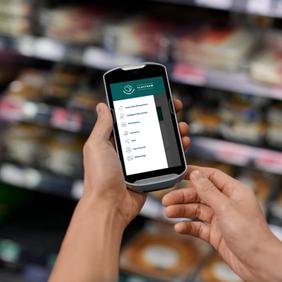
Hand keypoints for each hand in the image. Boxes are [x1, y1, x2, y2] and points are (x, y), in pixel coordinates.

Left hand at [82, 99, 189, 228]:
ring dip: (173, 132)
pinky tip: (183, 143)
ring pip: (161, 142)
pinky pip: (166, 159)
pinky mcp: (151, 173)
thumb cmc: (99, 177)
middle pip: (151, 127)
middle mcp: (130, 149)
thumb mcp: (96, 145)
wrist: (109, 206)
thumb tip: (102, 106)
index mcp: (116, 140)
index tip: (157, 96)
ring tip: (181, 126)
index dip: (146, 105)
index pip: (134, 117)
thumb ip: (102, 125)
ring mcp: (142, 161)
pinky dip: (176, 150)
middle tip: (175, 108)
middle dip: (164, 116)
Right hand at [163, 166, 281, 281]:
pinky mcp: (216, 233)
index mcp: (233, 191)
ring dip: (182, 211)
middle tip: (167, 199)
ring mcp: (220, 218)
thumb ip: (208, 190)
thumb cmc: (251, 235)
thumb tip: (196, 174)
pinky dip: (188, 226)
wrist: (258, 265)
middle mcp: (226, 203)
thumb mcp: (225, 207)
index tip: (178, 173)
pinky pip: (198, 226)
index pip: (211, 176)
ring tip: (169, 212)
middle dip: (182, 196)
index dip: (194, 173)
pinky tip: (179, 228)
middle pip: (199, 194)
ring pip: (196, 210)